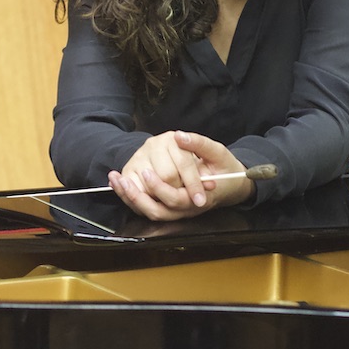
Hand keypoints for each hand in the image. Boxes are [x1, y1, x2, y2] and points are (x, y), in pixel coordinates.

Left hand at [110, 131, 254, 220]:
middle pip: (158, 211)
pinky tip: (120, 184)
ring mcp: (178, 211)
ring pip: (150, 212)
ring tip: (117, 181)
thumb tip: (180, 136)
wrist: (231, 185)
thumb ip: (199, 144)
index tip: (148, 172)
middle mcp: (187, 209)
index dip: (160, 188)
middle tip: (125, 179)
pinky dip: (133, 198)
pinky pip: (149, 207)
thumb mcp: (218, 152)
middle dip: (139, 196)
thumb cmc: (226, 170)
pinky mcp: (170, 207)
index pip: (175, 199)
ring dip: (131, 198)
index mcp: (201, 198)